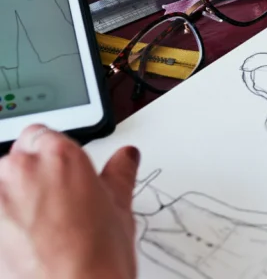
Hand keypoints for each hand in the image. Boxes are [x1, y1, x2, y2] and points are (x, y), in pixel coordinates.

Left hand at [0, 126, 139, 278]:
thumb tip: (126, 158)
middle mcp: (22, 169)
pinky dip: (4, 221)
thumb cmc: (96, 260)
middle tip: (55, 206)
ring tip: (37, 228)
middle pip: (17, 158)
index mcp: (61, 155)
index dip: (52, 156)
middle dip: (32, 178)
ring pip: (1, 185)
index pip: (42, 134)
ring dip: (12, 199)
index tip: (61, 175)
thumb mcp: (119, 210)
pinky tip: (21, 240)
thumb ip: (119, 174)